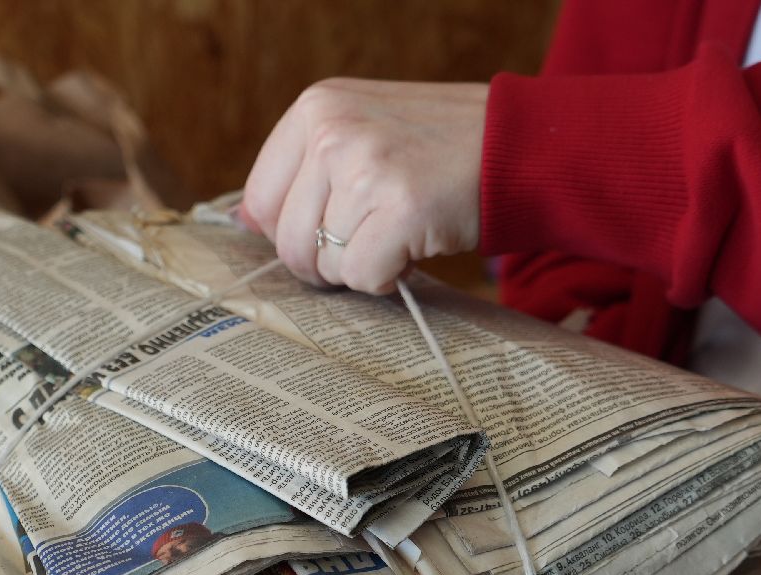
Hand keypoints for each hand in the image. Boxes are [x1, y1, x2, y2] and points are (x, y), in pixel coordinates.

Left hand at [242, 78, 487, 293]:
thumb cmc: (439, 146)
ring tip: (395, 236)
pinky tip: (410, 252)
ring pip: (324, 263)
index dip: (289, 232)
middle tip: (366, 245)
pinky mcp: (401, 208)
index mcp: (317, 108)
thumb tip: (243, 221)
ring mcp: (366, 169)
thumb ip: (304, 166)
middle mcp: (333, 132)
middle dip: (323, 260)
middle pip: (286, 240)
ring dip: (359, 267)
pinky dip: (385, 279)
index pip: (258, 200)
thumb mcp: (362, 127)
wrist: (517, 144)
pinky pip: (362, 276)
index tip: (328, 231)